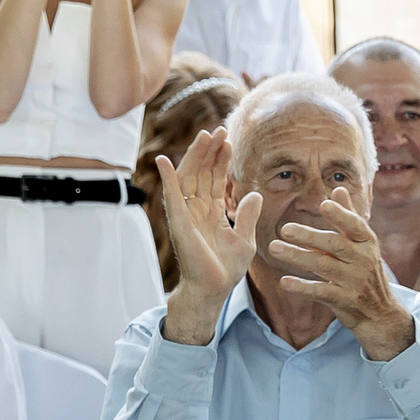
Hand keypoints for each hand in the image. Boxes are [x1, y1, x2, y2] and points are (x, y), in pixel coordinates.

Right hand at [154, 129, 260, 343]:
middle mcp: (197, 209)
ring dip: (195, 156)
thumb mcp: (244, 239)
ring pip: (188, 178)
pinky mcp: (178, 222)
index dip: (221, 160)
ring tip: (205, 135)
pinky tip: (164, 161)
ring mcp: (186, 214)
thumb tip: (255, 194)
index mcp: (212, 212)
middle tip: (219, 130)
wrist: (213, 290)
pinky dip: (167, 179)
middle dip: (210, 151)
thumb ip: (247, 216)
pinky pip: (171, 197)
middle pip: (201, 173)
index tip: (228, 141)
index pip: (215, 179)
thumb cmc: (226, 269)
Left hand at [270, 187, 414, 359]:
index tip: (324, 205)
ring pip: (324, 266)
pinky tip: (285, 282)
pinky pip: (322, 292)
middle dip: (310, 236)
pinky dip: (303, 288)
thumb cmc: (366, 273)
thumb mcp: (364, 245)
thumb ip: (349, 217)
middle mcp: (363, 260)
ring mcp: (355, 281)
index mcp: (367, 243)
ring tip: (275, 248)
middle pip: (335, 244)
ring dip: (298, 257)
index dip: (341, 215)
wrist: (380, 313)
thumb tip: (339, 188)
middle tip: (285, 229)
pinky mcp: (345, 301)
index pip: (355, 226)